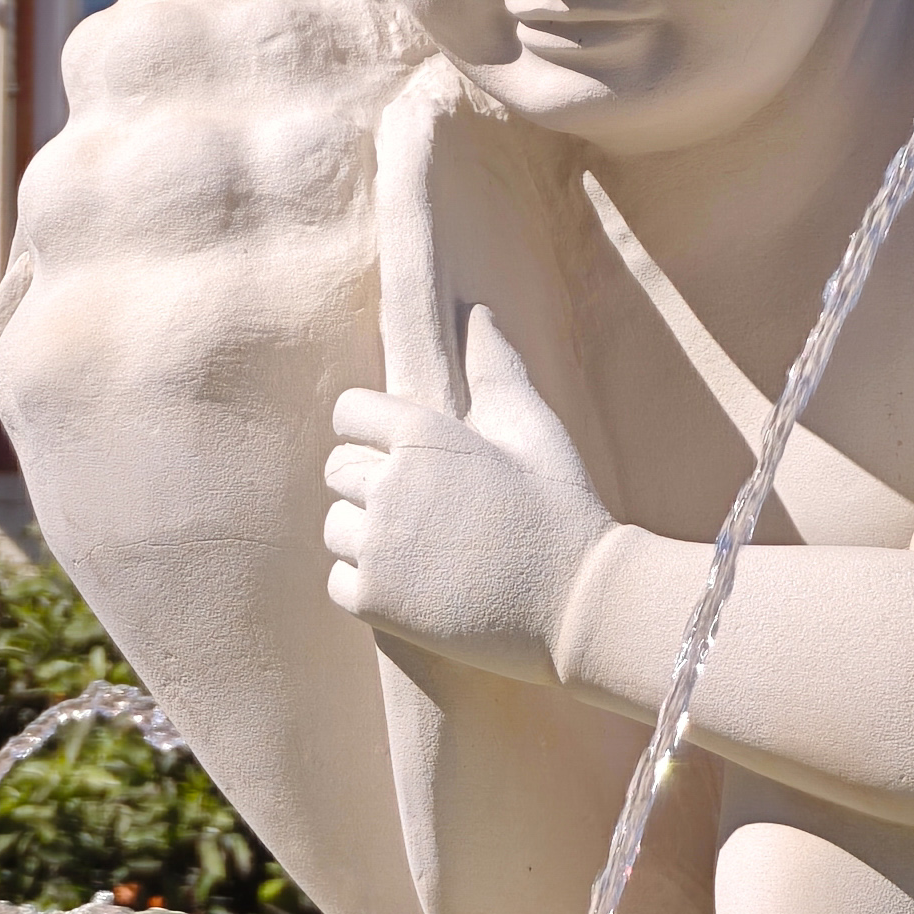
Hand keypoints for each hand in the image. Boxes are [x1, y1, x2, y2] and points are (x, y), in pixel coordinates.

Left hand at [325, 304, 614, 682]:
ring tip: (421, 548)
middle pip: (337, 471)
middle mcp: (389, 485)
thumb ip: (495, 366)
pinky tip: (414, 585)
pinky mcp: (376, 600)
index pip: (348, 412)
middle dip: (369, 482)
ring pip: (335, 527)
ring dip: (366, 535)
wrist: (578, 600)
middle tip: (422, 508)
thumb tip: (476, 312)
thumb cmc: (560, 506)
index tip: (400, 452)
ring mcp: (378, 545)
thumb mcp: (533, 425)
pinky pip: (339, 581)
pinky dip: (367, 584)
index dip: (371, 430)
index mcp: (421, 433)